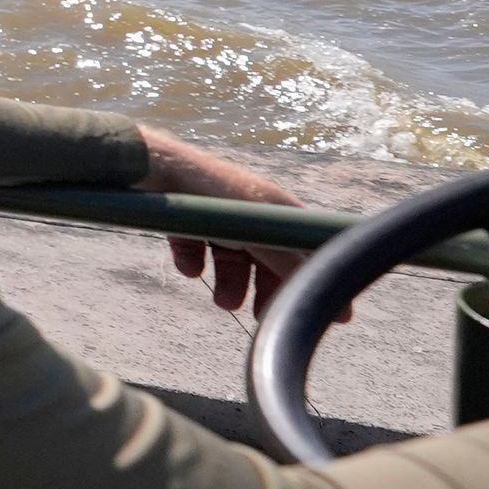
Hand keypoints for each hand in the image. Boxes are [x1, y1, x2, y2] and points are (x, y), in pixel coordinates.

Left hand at [140, 126, 315, 318]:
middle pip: (268, 261)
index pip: (304, 249)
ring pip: (231, 260)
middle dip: (267, 290)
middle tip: (263, 318)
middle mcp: (252, 215)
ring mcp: (218, 219)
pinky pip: (195, 250)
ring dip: (230, 284)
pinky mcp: (187, 223)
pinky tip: (189, 266)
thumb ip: (290, 264)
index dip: (312, 277)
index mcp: (278, 211)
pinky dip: (193, 261)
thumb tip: (327, 294)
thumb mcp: (262, 235)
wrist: (159, 171)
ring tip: (223, 302)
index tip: (329, 312)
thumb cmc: (218, 197)